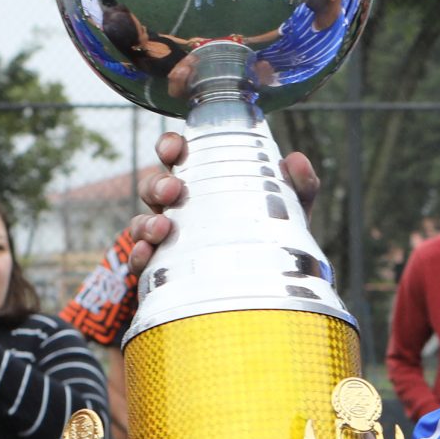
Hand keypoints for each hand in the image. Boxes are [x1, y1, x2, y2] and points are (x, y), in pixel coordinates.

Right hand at [126, 131, 318, 273]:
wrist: (272, 291)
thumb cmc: (274, 240)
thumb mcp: (291, 212)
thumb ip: (300, 186)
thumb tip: (297, 159)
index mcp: (204, 184)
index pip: (176, 157)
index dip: (169, 147)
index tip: (174, 149)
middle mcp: (180, 209)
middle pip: (153, 187)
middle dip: (157, 184)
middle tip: (173, 191)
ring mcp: (168, 240)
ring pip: (142, 222)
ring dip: (146, 221)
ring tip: (163, 228)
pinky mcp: (163, 270)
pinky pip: (140, 260)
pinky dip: (139, 255)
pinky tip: (148, 254)